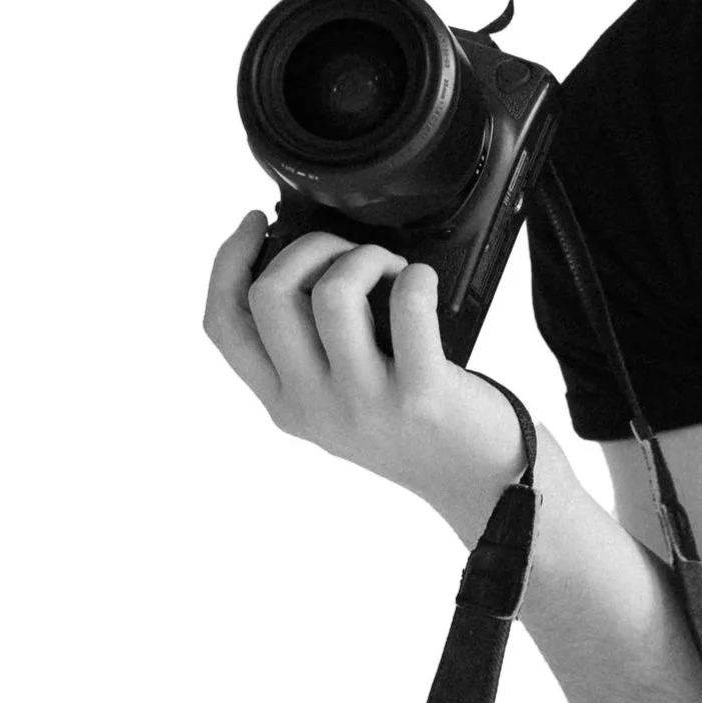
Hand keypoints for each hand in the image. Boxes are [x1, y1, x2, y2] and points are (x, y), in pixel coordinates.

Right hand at [203, 211, 527, 532]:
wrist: (478, 480)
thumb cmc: (415, 424)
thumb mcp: (339, 401)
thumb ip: (310, 352)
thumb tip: (304, 260)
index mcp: (283, 402)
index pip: (223, 325)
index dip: (227, 262)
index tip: (255, 222)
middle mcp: (312, 405)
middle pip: (270, 295)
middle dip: (310, 246)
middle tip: (352, 252)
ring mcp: (363, 402)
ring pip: (332, 293)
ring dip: (366, 258)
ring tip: (393, 270)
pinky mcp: (419, 394)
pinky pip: (408, 306)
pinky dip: (416, 276)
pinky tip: (424, 281)